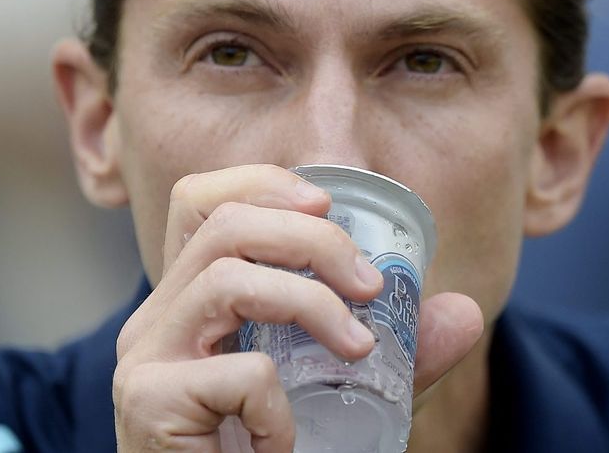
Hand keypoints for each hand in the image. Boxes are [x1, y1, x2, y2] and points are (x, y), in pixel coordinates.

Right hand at [111, 164, 483, 451]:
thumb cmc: (270, 451)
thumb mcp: (344, 391)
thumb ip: (398, 355)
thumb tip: (464, 312)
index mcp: (188, 299)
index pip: (199, 200)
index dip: (261, 183)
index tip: (325, 207)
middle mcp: (156, 319)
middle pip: (224, 224)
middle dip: (314, 240)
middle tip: (369, 286)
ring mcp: (144, 360)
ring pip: (227, 278)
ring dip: (312, 305)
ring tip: (356, 350)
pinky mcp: (149, 404)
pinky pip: (238, 372)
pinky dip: (280, 407)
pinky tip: (281, 443)